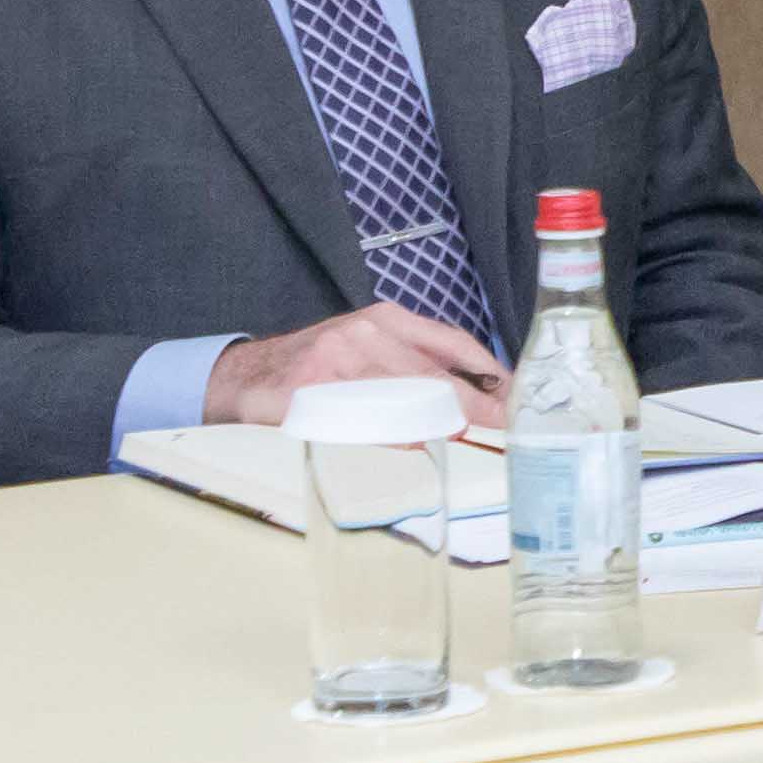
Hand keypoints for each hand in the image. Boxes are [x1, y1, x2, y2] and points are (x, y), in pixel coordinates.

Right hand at [209, 306, 509, 428]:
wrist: (246, 376)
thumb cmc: (316, 368)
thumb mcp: (369, 353)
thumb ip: (413, 372)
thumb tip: (467, 411)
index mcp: (386, 319)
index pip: (452, 342)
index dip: (489, 370)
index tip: (516, 394)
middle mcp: (366, 331)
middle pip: (434, 373)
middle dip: (476, 403)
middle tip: (505, 425)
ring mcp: (338, 358)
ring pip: (403, 395)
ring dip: (438, 421)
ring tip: (464, 435)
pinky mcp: (311, 389)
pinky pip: (363, 417)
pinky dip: (393, 433)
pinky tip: (412, 442)